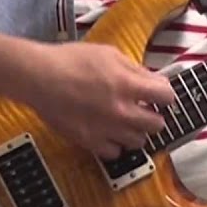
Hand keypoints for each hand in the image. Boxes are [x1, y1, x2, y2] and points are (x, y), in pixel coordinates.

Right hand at [16, 42, 175, 158]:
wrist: (38, 77)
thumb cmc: (69, 61)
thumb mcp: (108, 54)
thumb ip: (135, 69)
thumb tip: (153, 79)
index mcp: (128, 85)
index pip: (167, 96)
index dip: (165, 95)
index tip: (160, 95)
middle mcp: (121, 111)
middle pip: (157, 124)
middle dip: (153, 115)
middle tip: (144, 109)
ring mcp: (106, 129)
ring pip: (138, 142)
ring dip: (135, 131)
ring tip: (125, 122)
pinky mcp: (90, 142)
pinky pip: (114, 153)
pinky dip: (114, 145)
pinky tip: (108, 133)